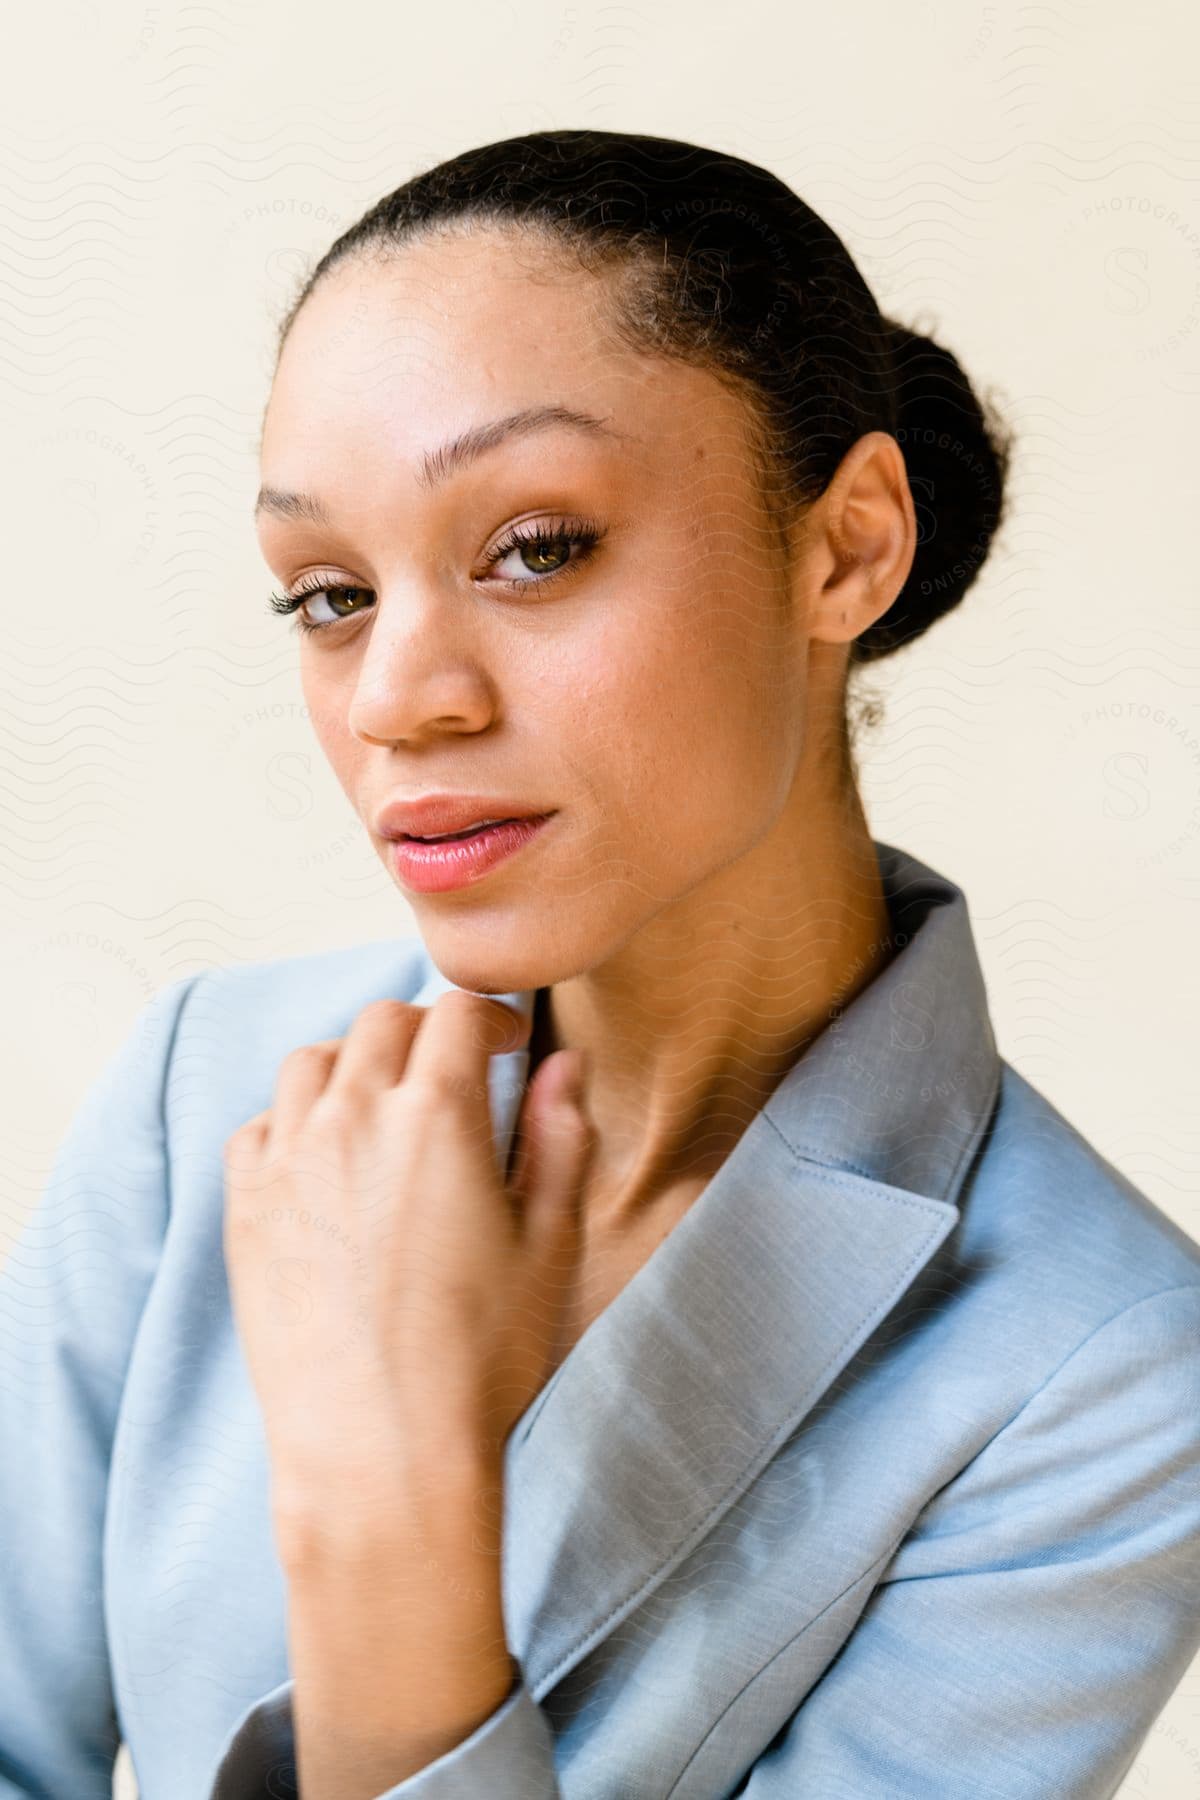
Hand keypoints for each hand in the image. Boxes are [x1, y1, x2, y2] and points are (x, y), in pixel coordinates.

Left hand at [221, 990, 595, 1531]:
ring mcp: (288, 1161)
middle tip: (456, 1070)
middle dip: (427, 1031)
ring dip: (355, 1063)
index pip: (458, 1013)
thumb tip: (565, 1064)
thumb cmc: (480, 1361)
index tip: (510, 1041)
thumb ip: (561, 1137)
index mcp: (437, 1115)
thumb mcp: (551, 1243)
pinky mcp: (245, 1209)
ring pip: (312, 1061)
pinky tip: (325, 1158)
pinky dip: (294, 1119)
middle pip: (382, 1023)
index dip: (494, 1015)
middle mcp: (352, 1118)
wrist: (381, 1456)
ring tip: (386, 1105)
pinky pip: (259, 1126)